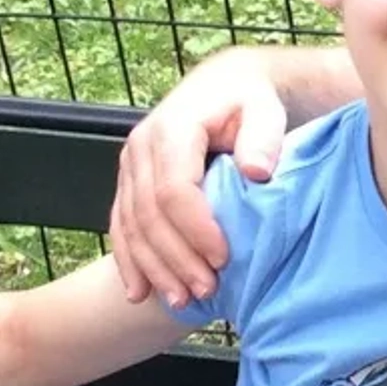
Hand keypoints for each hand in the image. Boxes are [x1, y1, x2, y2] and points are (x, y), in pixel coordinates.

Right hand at [110, 49, 286, 306]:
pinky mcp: (128, 182)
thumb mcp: (266, 109)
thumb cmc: (251, 101)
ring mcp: (130, 166)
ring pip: (130, 226)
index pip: (175, 189)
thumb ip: (264, 137)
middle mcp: (141, 147)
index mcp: (173, 129)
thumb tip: (257, 172)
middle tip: (207, 289)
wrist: (226, 85)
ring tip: (181, 300)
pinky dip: (130, 261)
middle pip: (149, 214)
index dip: (195, 229)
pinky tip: (140, 292)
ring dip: (153, 268)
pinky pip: (120, 226)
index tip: (223, 258)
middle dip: (176, 257)